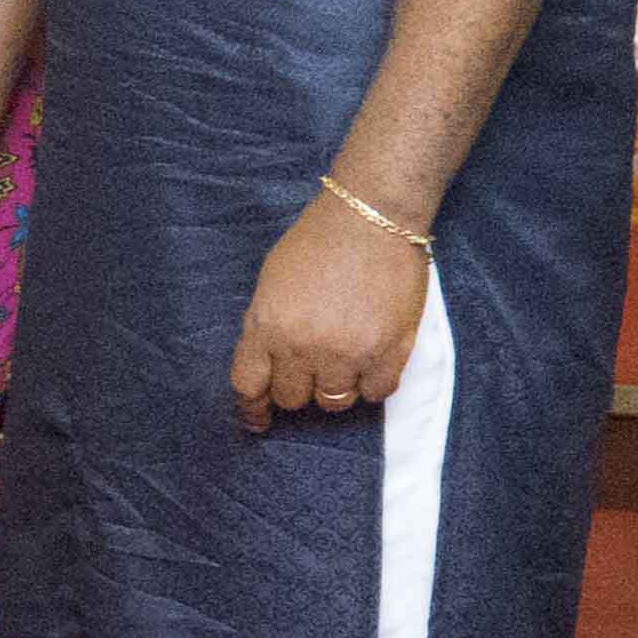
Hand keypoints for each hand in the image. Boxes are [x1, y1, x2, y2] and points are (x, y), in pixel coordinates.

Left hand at [229, 187, 427, 433]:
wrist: (371, 217)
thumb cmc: (317, 243)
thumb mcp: (270, 285)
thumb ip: (265, 327)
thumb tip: (266, 365)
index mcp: (266, 327)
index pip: (248, 386)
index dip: (252, 408)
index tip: (258, 419)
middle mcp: (302, 346)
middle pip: (290, 398)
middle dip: (296, 389)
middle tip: (310, 371)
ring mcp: (347, 351)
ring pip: (333, 402)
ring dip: (335, 389)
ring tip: (342, 363)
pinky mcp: (389, 350)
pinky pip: (377, 393)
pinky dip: (372, 384)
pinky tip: (371, 364)